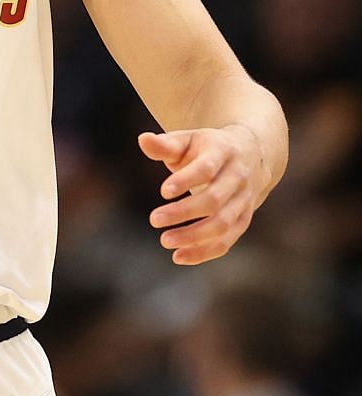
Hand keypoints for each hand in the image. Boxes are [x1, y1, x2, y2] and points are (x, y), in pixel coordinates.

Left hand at [144, 126, 268, 265]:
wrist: (251, 154)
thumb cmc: (207, 148)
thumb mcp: (188, 139)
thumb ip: (164, 144)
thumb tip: (143, 139)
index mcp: (223, 152)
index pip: (206, 168)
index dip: (186, 180)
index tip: (163, 191)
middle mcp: (238, 178)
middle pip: (213, 200)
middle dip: (184, 212)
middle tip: (154, 219)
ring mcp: (244, 201)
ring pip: (223, 224)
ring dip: (194, 236)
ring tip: (165, 241)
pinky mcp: (244, 220)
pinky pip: (227, 240)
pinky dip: (204, 251)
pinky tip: (179, 256)